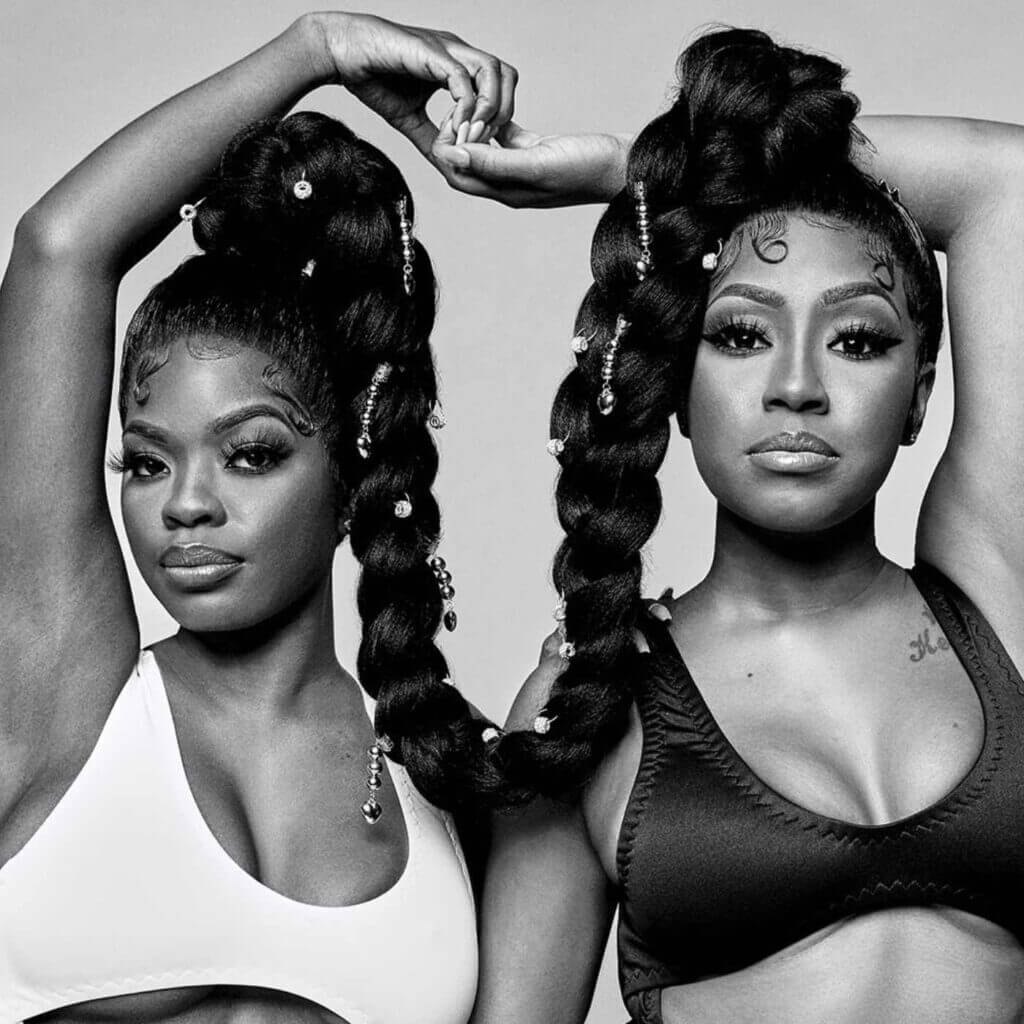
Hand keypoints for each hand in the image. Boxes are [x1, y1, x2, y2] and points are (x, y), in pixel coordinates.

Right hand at [307, 13, 517, 158]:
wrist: (340, 53)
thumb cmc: (371, 77)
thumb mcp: (408, 117)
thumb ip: (431, 138)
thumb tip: (447, 163)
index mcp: (457, 66)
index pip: (500, 85)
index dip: (498, 116)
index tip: (482, 145)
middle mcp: (458, 53)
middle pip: (507, 75)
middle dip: (503, 112)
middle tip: (482, 141)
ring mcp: (447, 49)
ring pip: (493, 72)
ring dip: (487, 110)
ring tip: (469, 136)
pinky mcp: (431, 52)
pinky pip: (462, 80)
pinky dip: (464, 108)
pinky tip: (452, 128)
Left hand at [431, 120, 631, 206]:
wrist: (626, 168)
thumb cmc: (587, 170)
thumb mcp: (536, 163)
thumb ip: (494, 161)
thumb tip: (453, 155)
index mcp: (506, 192)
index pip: (458, 175)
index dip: (447, 151)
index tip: (453, 123)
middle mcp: (511, 184)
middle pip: (467, 164)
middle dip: (455, 140)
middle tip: (460, 111)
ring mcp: (525, 169)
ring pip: (486, 150)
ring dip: (475, 130)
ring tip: (476, 107)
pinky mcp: (539, 152)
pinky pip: (508, 139)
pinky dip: (498, 123)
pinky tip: (498, 107)